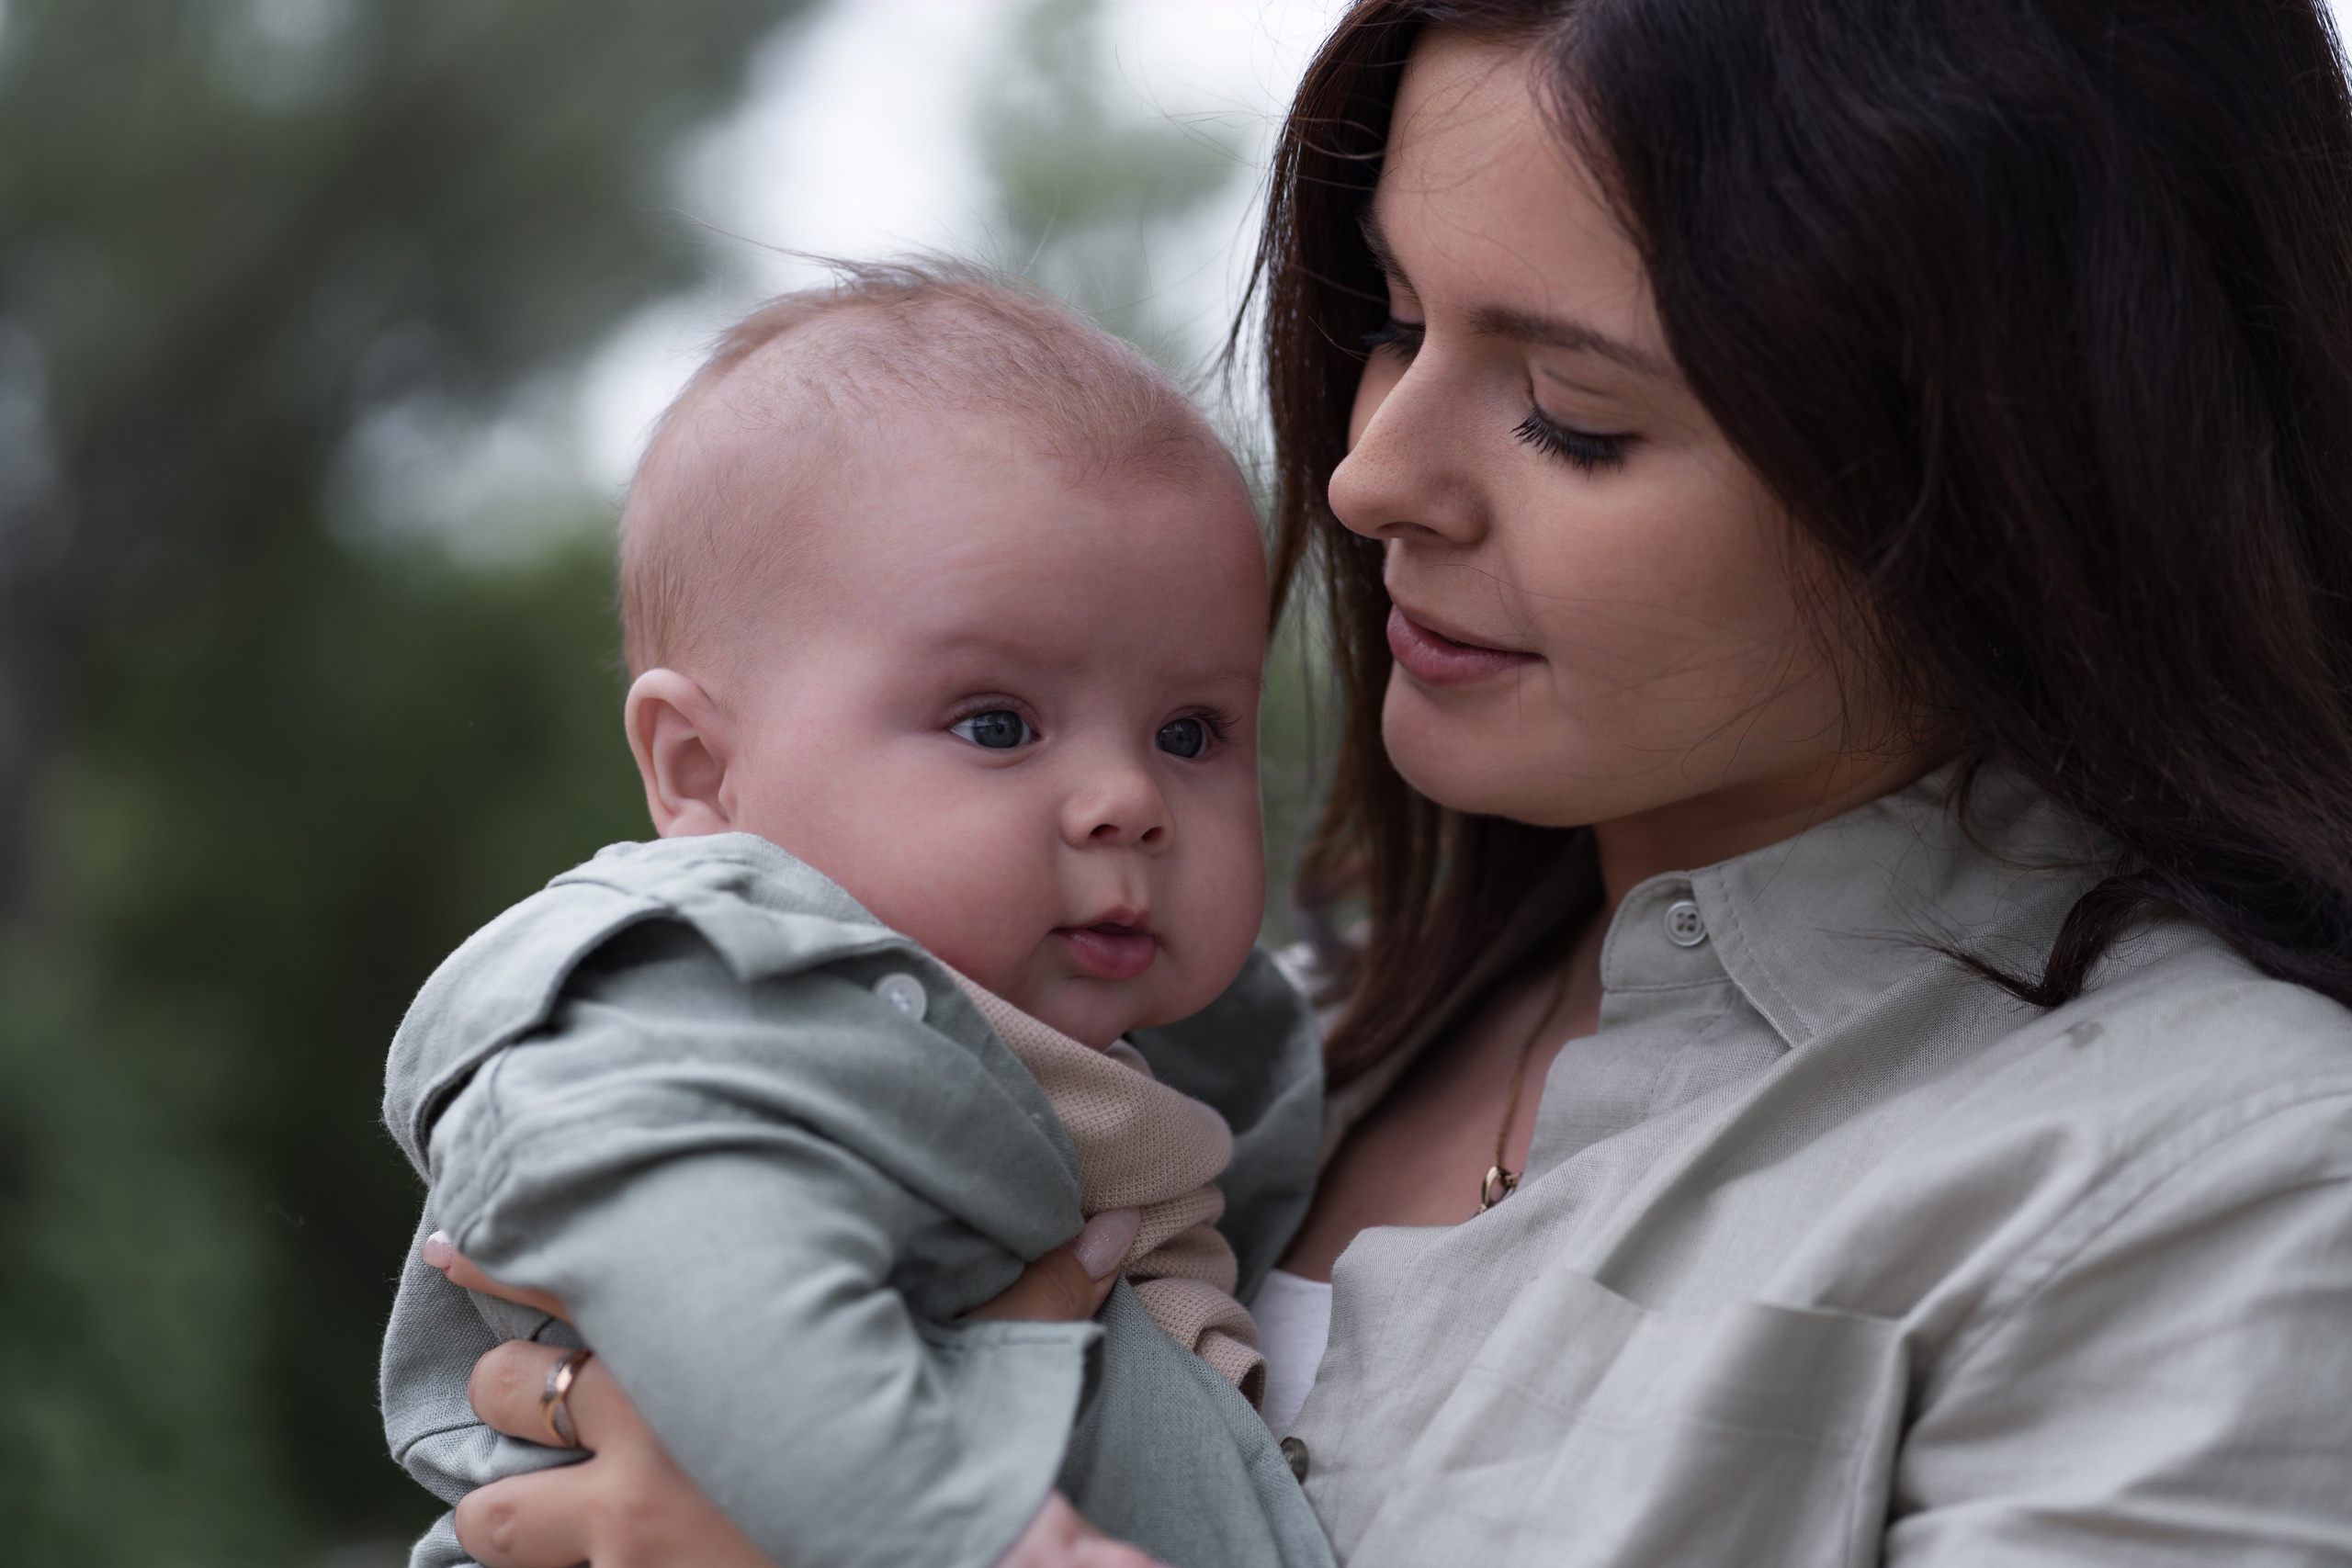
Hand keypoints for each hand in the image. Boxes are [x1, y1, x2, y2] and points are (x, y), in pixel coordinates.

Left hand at [429, 1210, 1144, 1567]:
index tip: (465, 1231)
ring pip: (488, 1505)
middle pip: (509, 1385)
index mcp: (709, 1360)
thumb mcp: (975, 1405)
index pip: (570, 1275)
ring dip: (502, 1491)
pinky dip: (525, 1564)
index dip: (502, 1251)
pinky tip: (542, 1558)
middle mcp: (639, 1441)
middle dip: (513, 1379)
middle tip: (534, 1365)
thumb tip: (1113, 1226)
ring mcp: (614, 1541)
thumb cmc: (920, 1508)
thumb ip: (1034, 1310)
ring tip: (523, 1478)